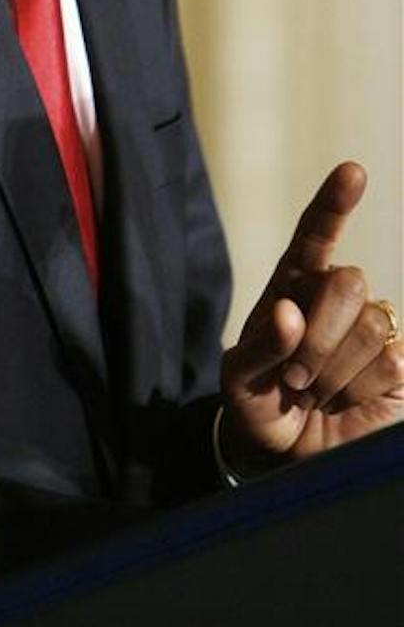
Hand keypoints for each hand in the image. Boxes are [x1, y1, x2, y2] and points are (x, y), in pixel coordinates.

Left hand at [219, 161, 402, 474]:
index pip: (314, 235)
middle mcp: (334, 297)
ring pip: (372, 325)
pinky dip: (360, 391)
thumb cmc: (258, 401)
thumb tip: (289, 314)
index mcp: (292, 285)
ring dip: (336, 371)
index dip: (334, 204)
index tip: (353, 172)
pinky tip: (345, 401)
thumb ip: (259, 346)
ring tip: (315, 390)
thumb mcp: (239, 379)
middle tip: (295, 377)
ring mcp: (371, 328)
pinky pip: (392, 362)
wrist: (286, 453)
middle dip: (317, 337)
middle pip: (348, 282)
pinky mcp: (399, 365)